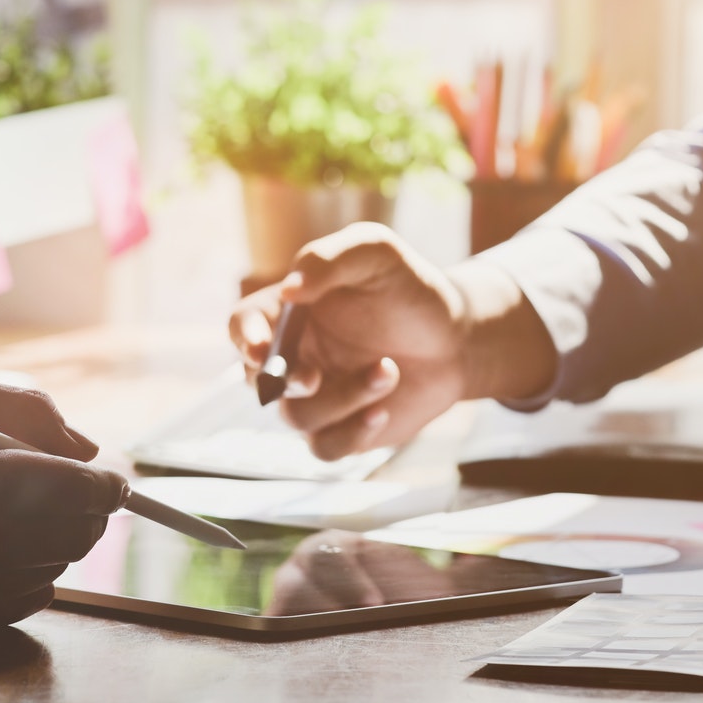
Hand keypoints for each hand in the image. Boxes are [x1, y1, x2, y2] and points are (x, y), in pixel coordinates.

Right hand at [0, 380, 128, 627]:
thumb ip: (33, 412)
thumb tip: (89, 454)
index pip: (78, 490)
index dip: (106, 484)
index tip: (110, 480)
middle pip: (78, 533)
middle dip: (86, 510)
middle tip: (72, 493)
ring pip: (59, 566)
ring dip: (56, 539)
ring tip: (17, 514)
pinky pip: (34, 597)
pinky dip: (33, 571)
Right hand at [229, 223, 555, 460]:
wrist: (457, 339)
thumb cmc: (411, 289)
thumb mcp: (376, 253)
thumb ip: (329, 259)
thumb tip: (289, 290)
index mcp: (290, 311)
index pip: (244, 325)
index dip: (245, 338)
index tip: (262, 349)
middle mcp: (295, 356)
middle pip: (259, 379)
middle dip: (283, 381)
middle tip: (313, 376)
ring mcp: (316, 397)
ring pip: (297, 416)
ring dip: (343, 397)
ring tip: (389, 369)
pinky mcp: (342, 429)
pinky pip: (324, 448)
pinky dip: (351, 434)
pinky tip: (383, 411)